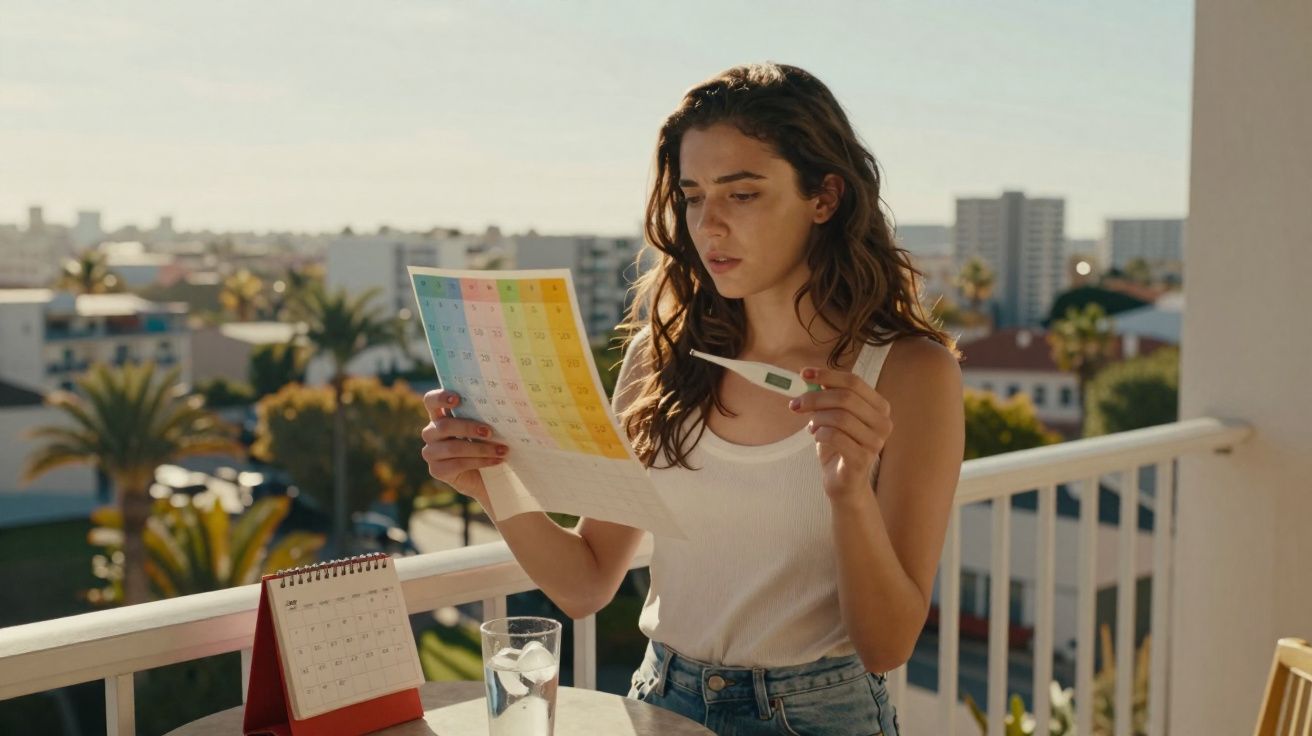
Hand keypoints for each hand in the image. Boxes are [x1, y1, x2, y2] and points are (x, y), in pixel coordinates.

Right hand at [420, 389, 506, 505]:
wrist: (485, 476)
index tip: (458, 399)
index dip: (440, 398)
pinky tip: (496, 461)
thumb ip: (483, 416)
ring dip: (480, 449)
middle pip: (444, 426)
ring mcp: (431, 453)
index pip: (431, 401)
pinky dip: (480, 462)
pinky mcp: (436, 470)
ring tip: (501, 450)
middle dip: (469, 428)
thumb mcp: (483, 428)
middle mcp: (431, 433)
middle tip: (490, 432)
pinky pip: (458, 464)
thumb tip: (501, 408)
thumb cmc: (486, 444)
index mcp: (440, 416)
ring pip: (453, 447)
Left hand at [788, 366, 892, 502]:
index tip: (804, 374)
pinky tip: (817, 437)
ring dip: (817, 419)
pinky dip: (820, 434)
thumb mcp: (834, 416)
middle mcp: (882, 423)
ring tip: (811, 426)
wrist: (845, 483)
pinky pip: (835, 437)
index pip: (854, 382)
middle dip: (815, 398)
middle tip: (796, 404)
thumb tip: (811, 376)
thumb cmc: (840, 446)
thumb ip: (828, 396)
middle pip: (846, 398)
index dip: (827, 375)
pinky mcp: (862, 459)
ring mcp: (875, 442)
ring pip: (840, 417)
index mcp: (879, 407)